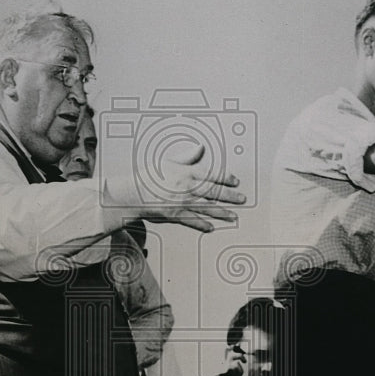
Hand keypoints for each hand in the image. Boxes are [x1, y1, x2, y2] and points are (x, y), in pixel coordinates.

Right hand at [110, 145, 245, 232]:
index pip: (213, 175)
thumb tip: (200, 148)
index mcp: (188, 173)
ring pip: (208, 208)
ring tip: (233, 216)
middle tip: (242, 199)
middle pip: (214, 193)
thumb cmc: (149, 176)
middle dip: (230, 196)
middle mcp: (189, 189)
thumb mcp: (169, 162)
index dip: (226, 178)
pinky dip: (203, 225)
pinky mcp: (176, 215)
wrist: (133, 193)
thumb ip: (187, 157)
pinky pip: (193, 221)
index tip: (235, 181)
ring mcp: (183, 203)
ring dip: (222, 213)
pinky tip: (211, 227)